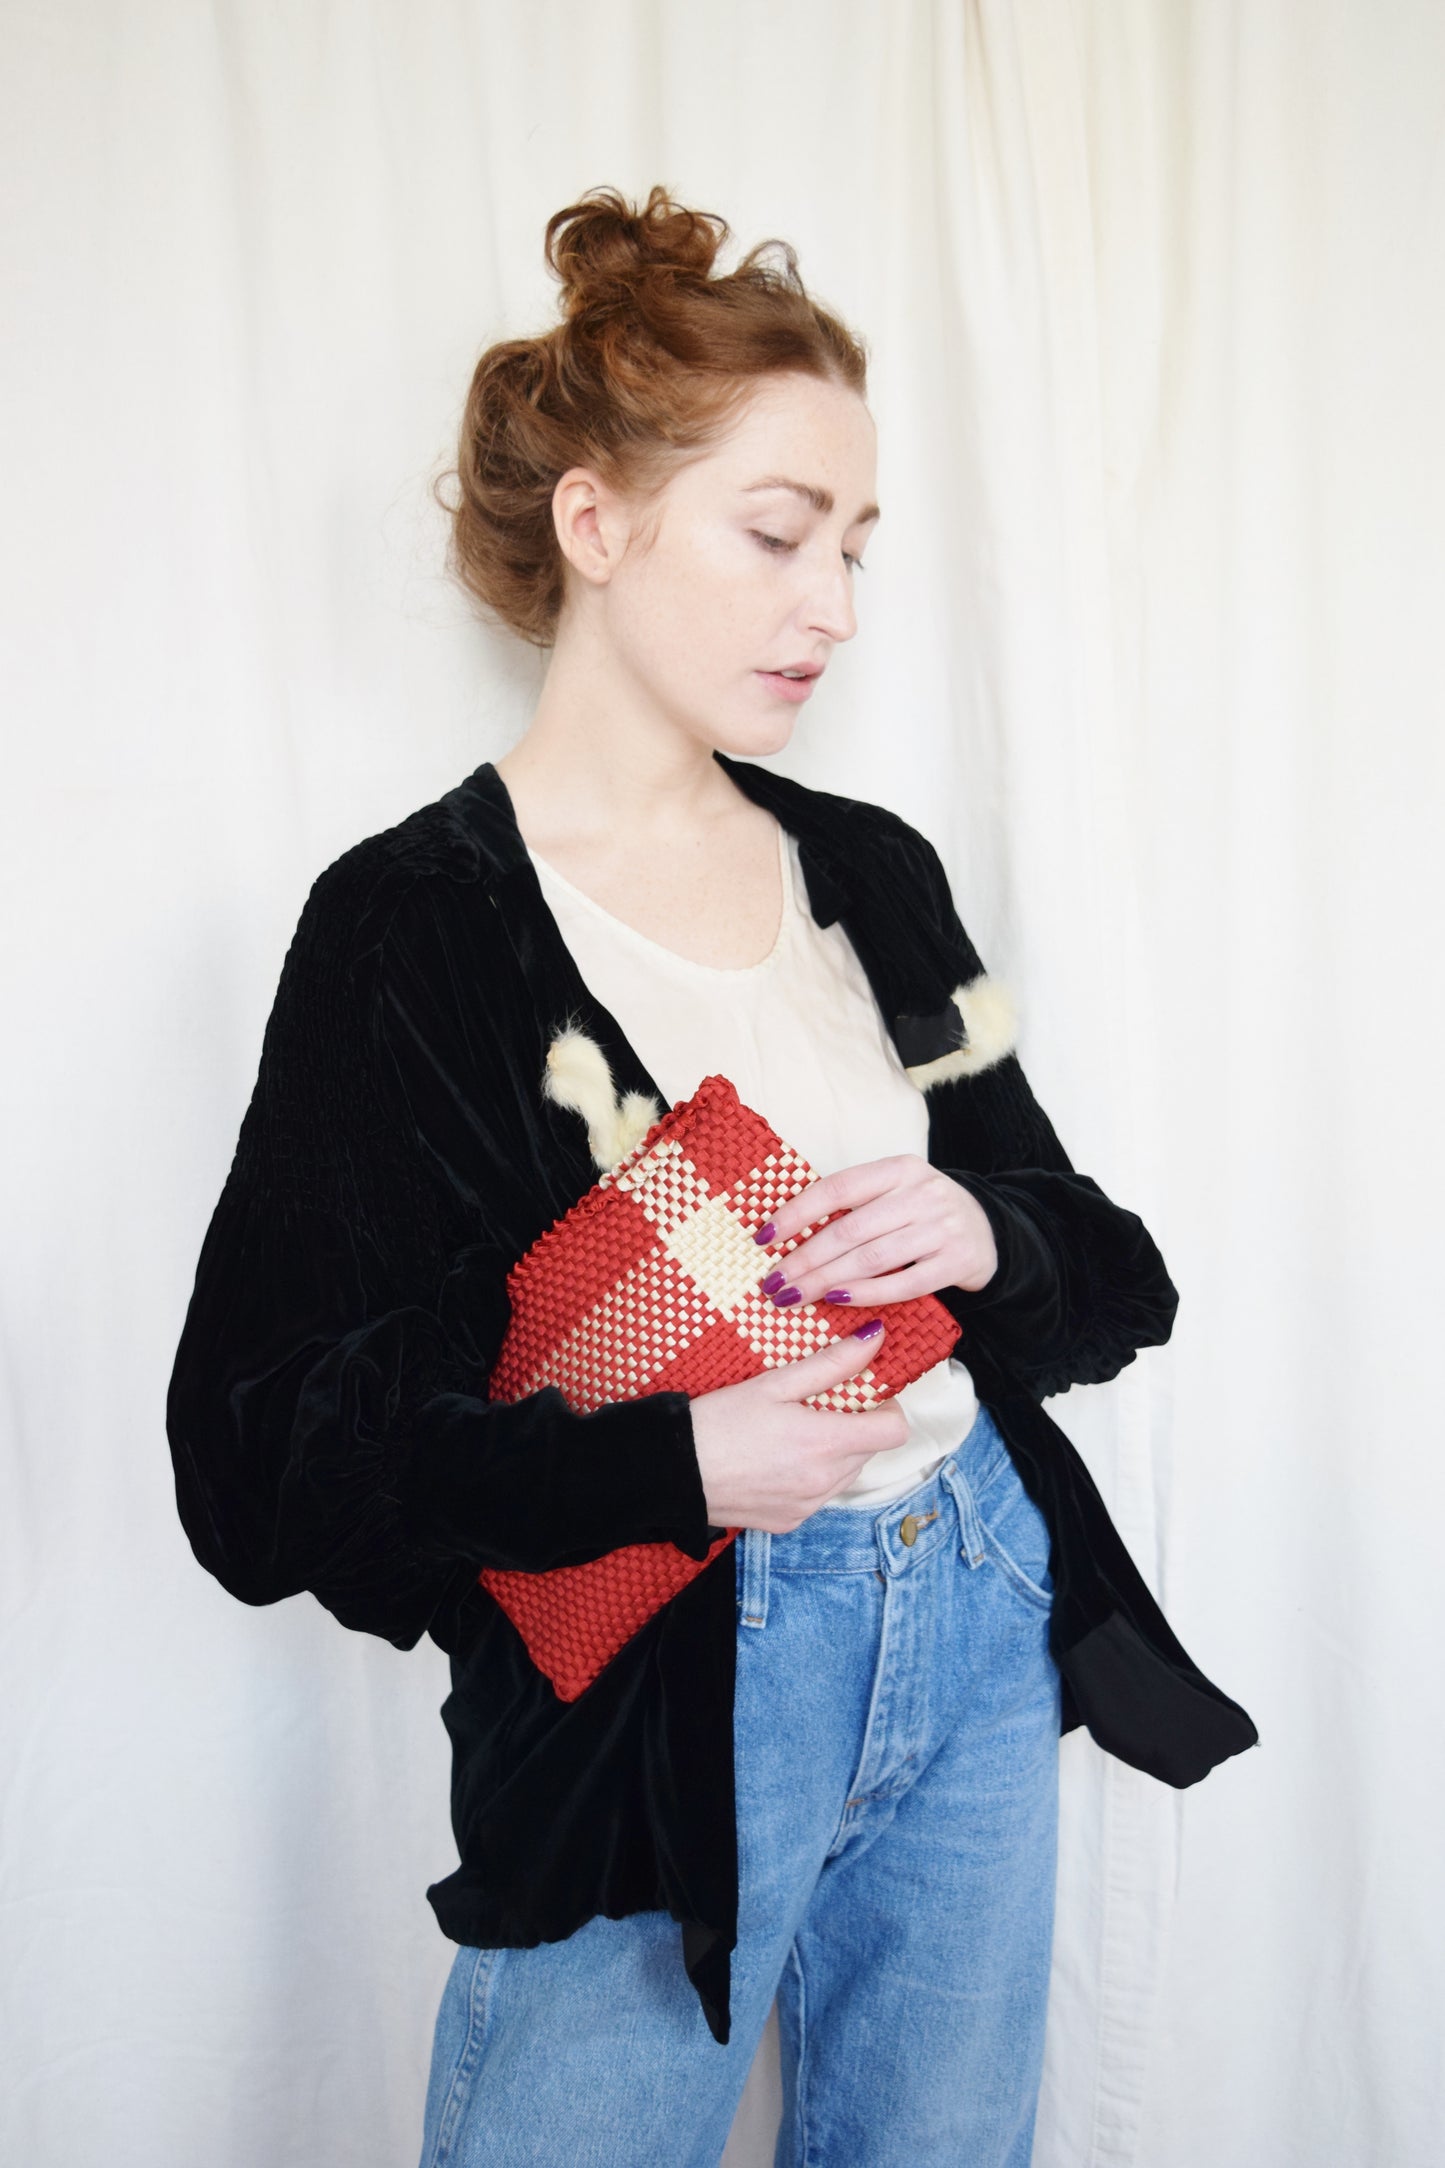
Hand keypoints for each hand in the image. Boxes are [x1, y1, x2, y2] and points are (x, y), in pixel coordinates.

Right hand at [689, 1321, 911, 1530]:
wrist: (672, 1472)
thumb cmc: (719, 1421)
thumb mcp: (774, 1384)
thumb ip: (831, 1364)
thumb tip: (874, 1340)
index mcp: (826, 1443)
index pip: (894, 1431)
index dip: (888, 1407)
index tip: (865, 1394)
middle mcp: (825, 1482)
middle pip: (870, 1451)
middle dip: (856, 1426)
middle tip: (818, 1405)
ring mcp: (808, 1507)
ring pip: (846, 1474)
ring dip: (834, 1452)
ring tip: (793, 1433)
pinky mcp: (790, 1522)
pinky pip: (818, 1496)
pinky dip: (810, 1477)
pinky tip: (776, 1460)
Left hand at [752, 1154, 997, 1308]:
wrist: (989, 1232)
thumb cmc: (923, 1215)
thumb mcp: (894, 1194)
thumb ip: (853, 1206)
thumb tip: (783, 1233)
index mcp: (899, 1169)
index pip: (837, 1187)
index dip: (796, 1212)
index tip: (763, 1237)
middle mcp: (922, 1193)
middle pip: (850, 1229)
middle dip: (804, 1259)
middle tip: (773, 1283)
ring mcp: (942, 1228)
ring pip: (872, 1258)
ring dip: (826, 1281)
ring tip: (795, 1297)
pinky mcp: (957, 1262)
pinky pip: (903, 1284)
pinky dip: (866, 1294)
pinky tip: (838, 1301)